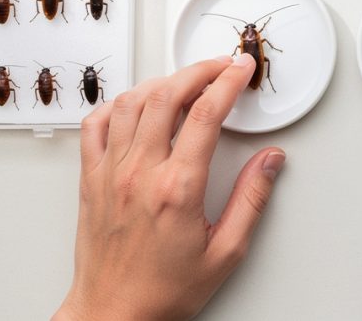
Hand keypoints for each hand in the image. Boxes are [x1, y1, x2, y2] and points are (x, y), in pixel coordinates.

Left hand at [53, 55, 285, 320]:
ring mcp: (110, 172)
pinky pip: (96, 124)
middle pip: (167, 95)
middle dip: (199, 70)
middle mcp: (139, 173)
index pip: (205, 114)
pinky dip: (117, 103)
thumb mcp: (226, 251)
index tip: (241, 68)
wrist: (114, 313)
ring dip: (161, 81)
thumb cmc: (164, 290)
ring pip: (130, 102)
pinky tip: (136, 103)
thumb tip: (270, 162)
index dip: (228, 81)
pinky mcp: (90, 179)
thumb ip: (251, 199)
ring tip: (185, 79)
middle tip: (221, 65)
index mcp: (177, 188)